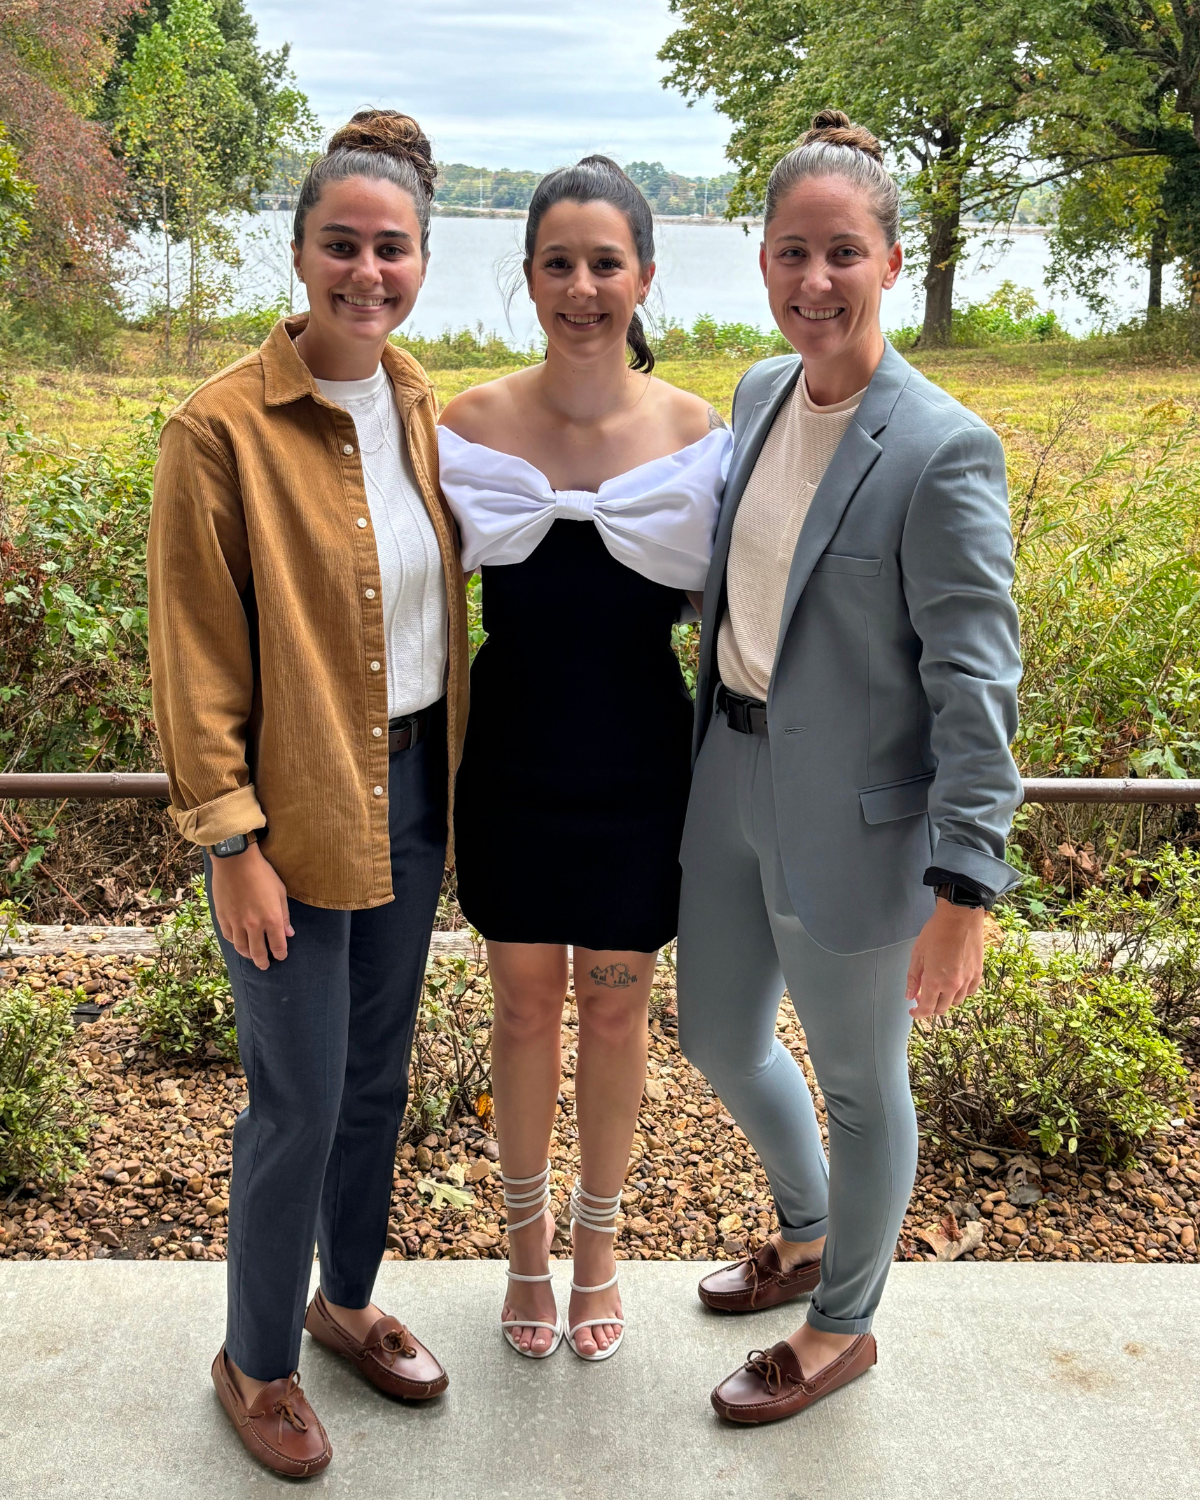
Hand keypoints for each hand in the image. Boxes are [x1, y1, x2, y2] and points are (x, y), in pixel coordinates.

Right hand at [209, 843, 292, 970]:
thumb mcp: (280, 892)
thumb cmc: (262, 873)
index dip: (280, 954)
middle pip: (258, 952)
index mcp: (271, 919)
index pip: (277, 945)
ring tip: (252, 957)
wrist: (235, 861)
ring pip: (242, 948)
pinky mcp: (223, 918)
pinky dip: (235, 943)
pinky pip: (229, 937)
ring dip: (248, 955)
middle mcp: (253, 925)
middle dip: (263, 962)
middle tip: (265, 965)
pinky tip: (239, 943)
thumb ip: (284, 915)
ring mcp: (236, 923)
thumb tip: (289, 933)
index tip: (281, 956)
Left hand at [906, 900, 984, 1017]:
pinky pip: (969, 992)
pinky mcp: (977, 974)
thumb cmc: (936, 932)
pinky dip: (960, 993)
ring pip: (955, 1002)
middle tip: (921, 995)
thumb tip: (909, 995)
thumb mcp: (917, 954)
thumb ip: (913, 977)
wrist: (960, 918)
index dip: (917, 1014)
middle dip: (929, 1007)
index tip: (912, 1011)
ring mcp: (967, 981)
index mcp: (934, 981)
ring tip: (938, 987)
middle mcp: (952, 986)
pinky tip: (954, 984)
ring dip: (944, 1000)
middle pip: (941, 1009)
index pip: (926, 1009)